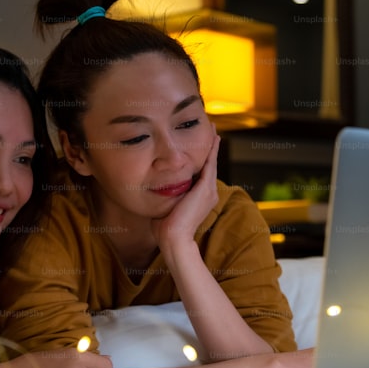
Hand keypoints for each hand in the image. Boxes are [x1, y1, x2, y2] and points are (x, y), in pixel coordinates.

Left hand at [151, 127, 220, 251]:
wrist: (173, 238)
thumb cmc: (165, 228)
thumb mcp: (166, 207)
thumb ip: (165, 198)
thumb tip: (155, 191)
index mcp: (200, 199)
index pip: (201, 174)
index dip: (201, 160)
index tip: (198, 147)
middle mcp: (208, 193)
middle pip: (209, 165)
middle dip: (210, 148)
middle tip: (210, 130)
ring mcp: (209, 191)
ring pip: (211, 161)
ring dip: (212, 145)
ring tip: (213, 129)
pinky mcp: (206, 187)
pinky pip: (210, 163)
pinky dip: (212, 149)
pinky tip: (213, 137)